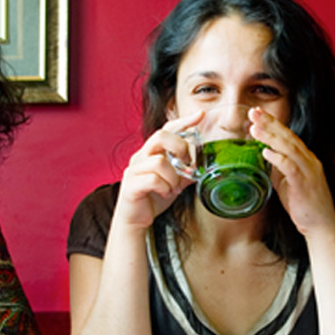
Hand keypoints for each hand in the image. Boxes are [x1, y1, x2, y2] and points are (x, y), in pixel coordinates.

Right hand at [113, 111, 204, 229]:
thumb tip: (204, 166)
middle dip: (179, 148)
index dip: (184, 121)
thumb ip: (187, 172)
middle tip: (186, 164)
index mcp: (151, 152)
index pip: (167, 129)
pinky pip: (153, 179)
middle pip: (160, 136)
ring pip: (159, 161)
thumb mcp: (175, 182)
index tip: (200, 115)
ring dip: (173, 177)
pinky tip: (165, 194)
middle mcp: (141, 156)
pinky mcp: (130, 184)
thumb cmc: (153, 197)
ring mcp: (134, 169)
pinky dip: (164, 188)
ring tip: (173, 188)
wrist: (135, 219)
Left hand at [247, 107, 334, 235]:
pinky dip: (278, 157)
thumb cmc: (304, 205)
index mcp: (306, 158)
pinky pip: (290, 167)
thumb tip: (264, 157)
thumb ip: (278, 169)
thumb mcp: (288, 182)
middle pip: (288, 136)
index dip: (273, 123)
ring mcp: (308, 171)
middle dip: (270, 122)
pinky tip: (265, 151)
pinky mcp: (304, 184)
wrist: (321, 225)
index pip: (288, 136)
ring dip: (271, 136)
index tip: (258, 113)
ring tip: (255, 128)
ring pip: (289, 148)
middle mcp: (309, 160)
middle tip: (254, 111)